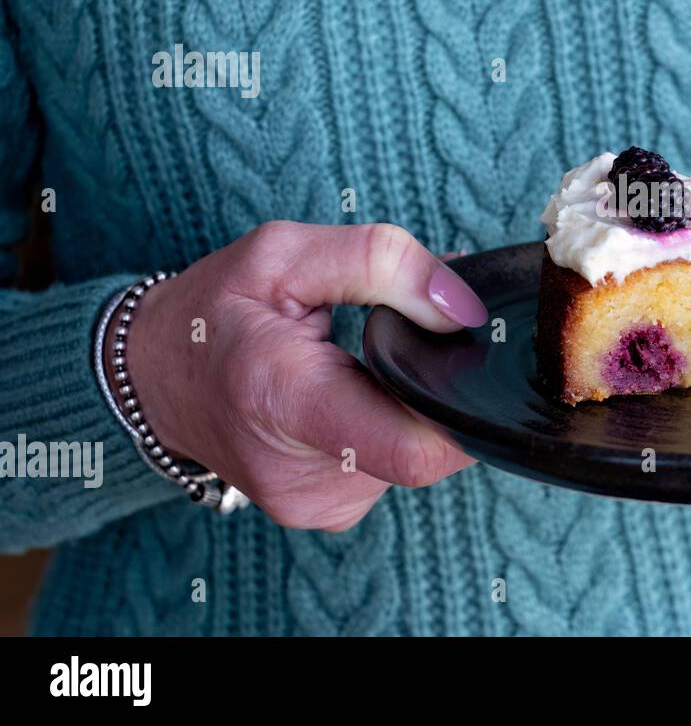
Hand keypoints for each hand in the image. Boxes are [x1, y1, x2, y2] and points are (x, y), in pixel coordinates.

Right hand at [119, 222, 486, 530]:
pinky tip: (346, 397)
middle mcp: (300, 473)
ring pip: (414, 449)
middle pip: (426, 441)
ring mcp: (313, 504)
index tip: (459, 354)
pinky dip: (385, 425)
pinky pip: (391, 464)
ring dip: (404, 402)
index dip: (462, 407)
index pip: (415, 450)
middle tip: (387, 339)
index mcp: (284, 398)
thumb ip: (382, 264)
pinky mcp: (325, 512)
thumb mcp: (285, 253)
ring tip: (352, 366)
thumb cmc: (215, 311)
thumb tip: (464, 308)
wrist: (151, 379)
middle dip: (428, 384)